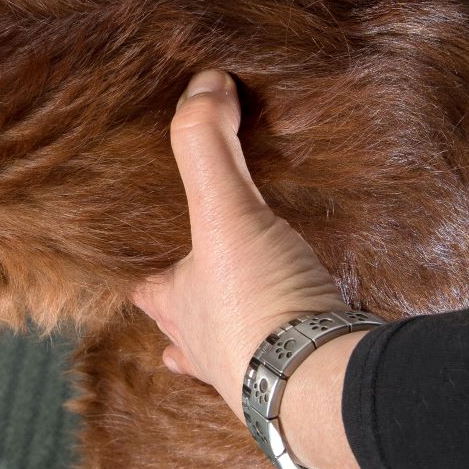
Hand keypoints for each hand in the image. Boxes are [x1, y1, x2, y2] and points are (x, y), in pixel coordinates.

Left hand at [134, 70, 375, 468]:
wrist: (324, 385)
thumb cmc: (259, 307)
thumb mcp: (225, 215)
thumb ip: (208, 148)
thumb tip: (202, 83)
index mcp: (180, 310)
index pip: (148, 291)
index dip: (145, 278)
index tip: (144, 269)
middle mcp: (211, 351)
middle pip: (188, 332)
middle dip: (190, 316)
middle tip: (198, 298)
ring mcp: (257, 378)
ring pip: (236, 357)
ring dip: (239, 340)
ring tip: (250, 326)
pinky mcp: (308, 385)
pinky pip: (297, 365)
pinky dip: (301, 352)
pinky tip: (319, 342)